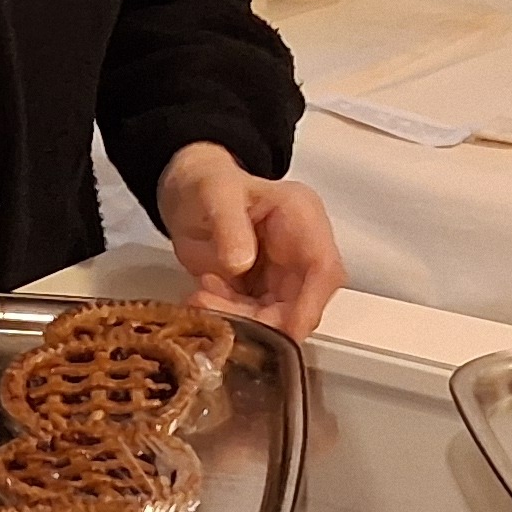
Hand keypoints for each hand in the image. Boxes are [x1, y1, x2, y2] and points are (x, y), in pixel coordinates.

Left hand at [154, 142, 344, 338]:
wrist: (187, 194)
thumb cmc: (208, 183)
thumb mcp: (216, 193)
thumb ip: (229, 225)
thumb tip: (241, 261)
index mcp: (302, 217)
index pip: (324, 269)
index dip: (310, 304)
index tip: (286, 329)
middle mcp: (301, 250)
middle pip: (302, 303)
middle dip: (267, 322)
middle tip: (225, 320)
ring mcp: (283, 275)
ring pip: (277, 318)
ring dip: (241, 321)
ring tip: (203, 300)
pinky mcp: (262, 293)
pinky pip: (253, 319)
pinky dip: (227, 317)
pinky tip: (203, 297)